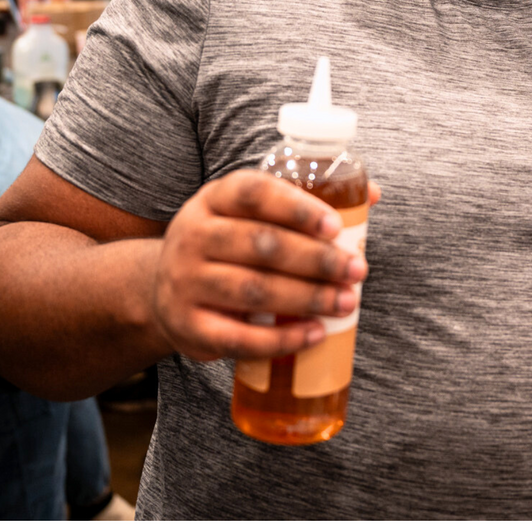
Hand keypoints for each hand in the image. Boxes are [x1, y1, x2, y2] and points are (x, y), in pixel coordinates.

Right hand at [151, 170, 371, 362]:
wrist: (160, 291)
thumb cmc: (223, 248)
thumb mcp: (244, 215)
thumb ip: (299, 204)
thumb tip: (371, 195)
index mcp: (211, 200)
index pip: (252, 193)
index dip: (297, 207)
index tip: (336, 226)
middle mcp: (192, 236)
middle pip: (260, 244)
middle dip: (316, 258)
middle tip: (356, 270)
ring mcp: (185, 283)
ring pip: (253, 289)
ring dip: (307, 297)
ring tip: (346, 301)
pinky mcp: (189, 327)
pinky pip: (240, 337)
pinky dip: (283, 338)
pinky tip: (315, 333)